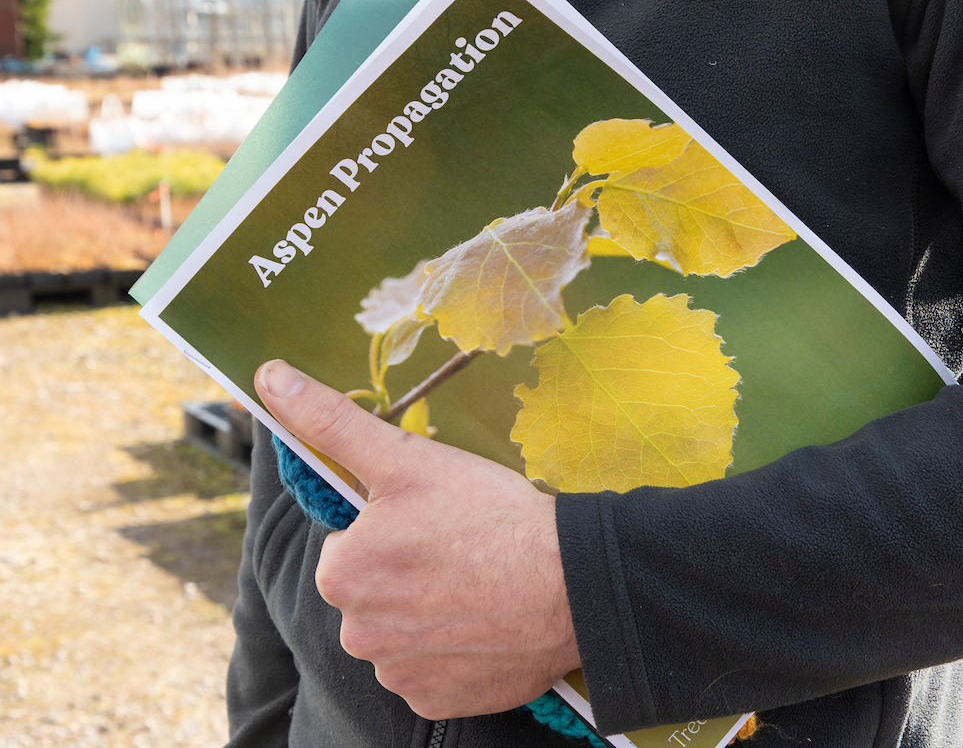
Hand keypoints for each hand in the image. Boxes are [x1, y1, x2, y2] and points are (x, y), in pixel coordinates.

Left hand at [254, 359, 581, 718]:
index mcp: (341, 575)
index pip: (349, 548)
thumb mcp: (407, 457)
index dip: (392, 530)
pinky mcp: (440, 702)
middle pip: (373, 594)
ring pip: (401, 634)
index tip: (435, 523)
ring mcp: (401, 674)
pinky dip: (454, 654)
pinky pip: (433, 673)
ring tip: (479, 587)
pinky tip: (486, 625)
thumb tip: (271, 378)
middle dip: (406, 575)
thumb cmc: (490, 516)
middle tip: (460, 552)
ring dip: (429, 616)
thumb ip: (332, 421)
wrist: (573, 583)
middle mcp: (358, 635)